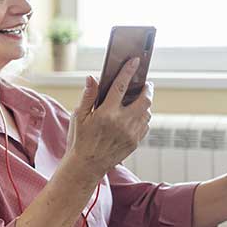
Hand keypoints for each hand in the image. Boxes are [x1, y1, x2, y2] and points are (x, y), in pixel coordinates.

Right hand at [64, 58, 152, 180]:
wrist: (87, 166)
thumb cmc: (80, 139)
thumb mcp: (79, 116)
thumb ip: (88, 96)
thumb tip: (92, 77)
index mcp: (106, 113)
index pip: (121, 86)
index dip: (129, 71)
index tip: (136, 60)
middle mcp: (121, 123)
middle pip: (144, 99)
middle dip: (147, 88)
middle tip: (146, 83)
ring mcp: (130, 134)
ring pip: (147, 112)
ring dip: (146, 103)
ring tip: (141, 99)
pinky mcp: (134, 142)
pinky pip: (145, 125)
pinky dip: (143, 117)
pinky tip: (137, 115)